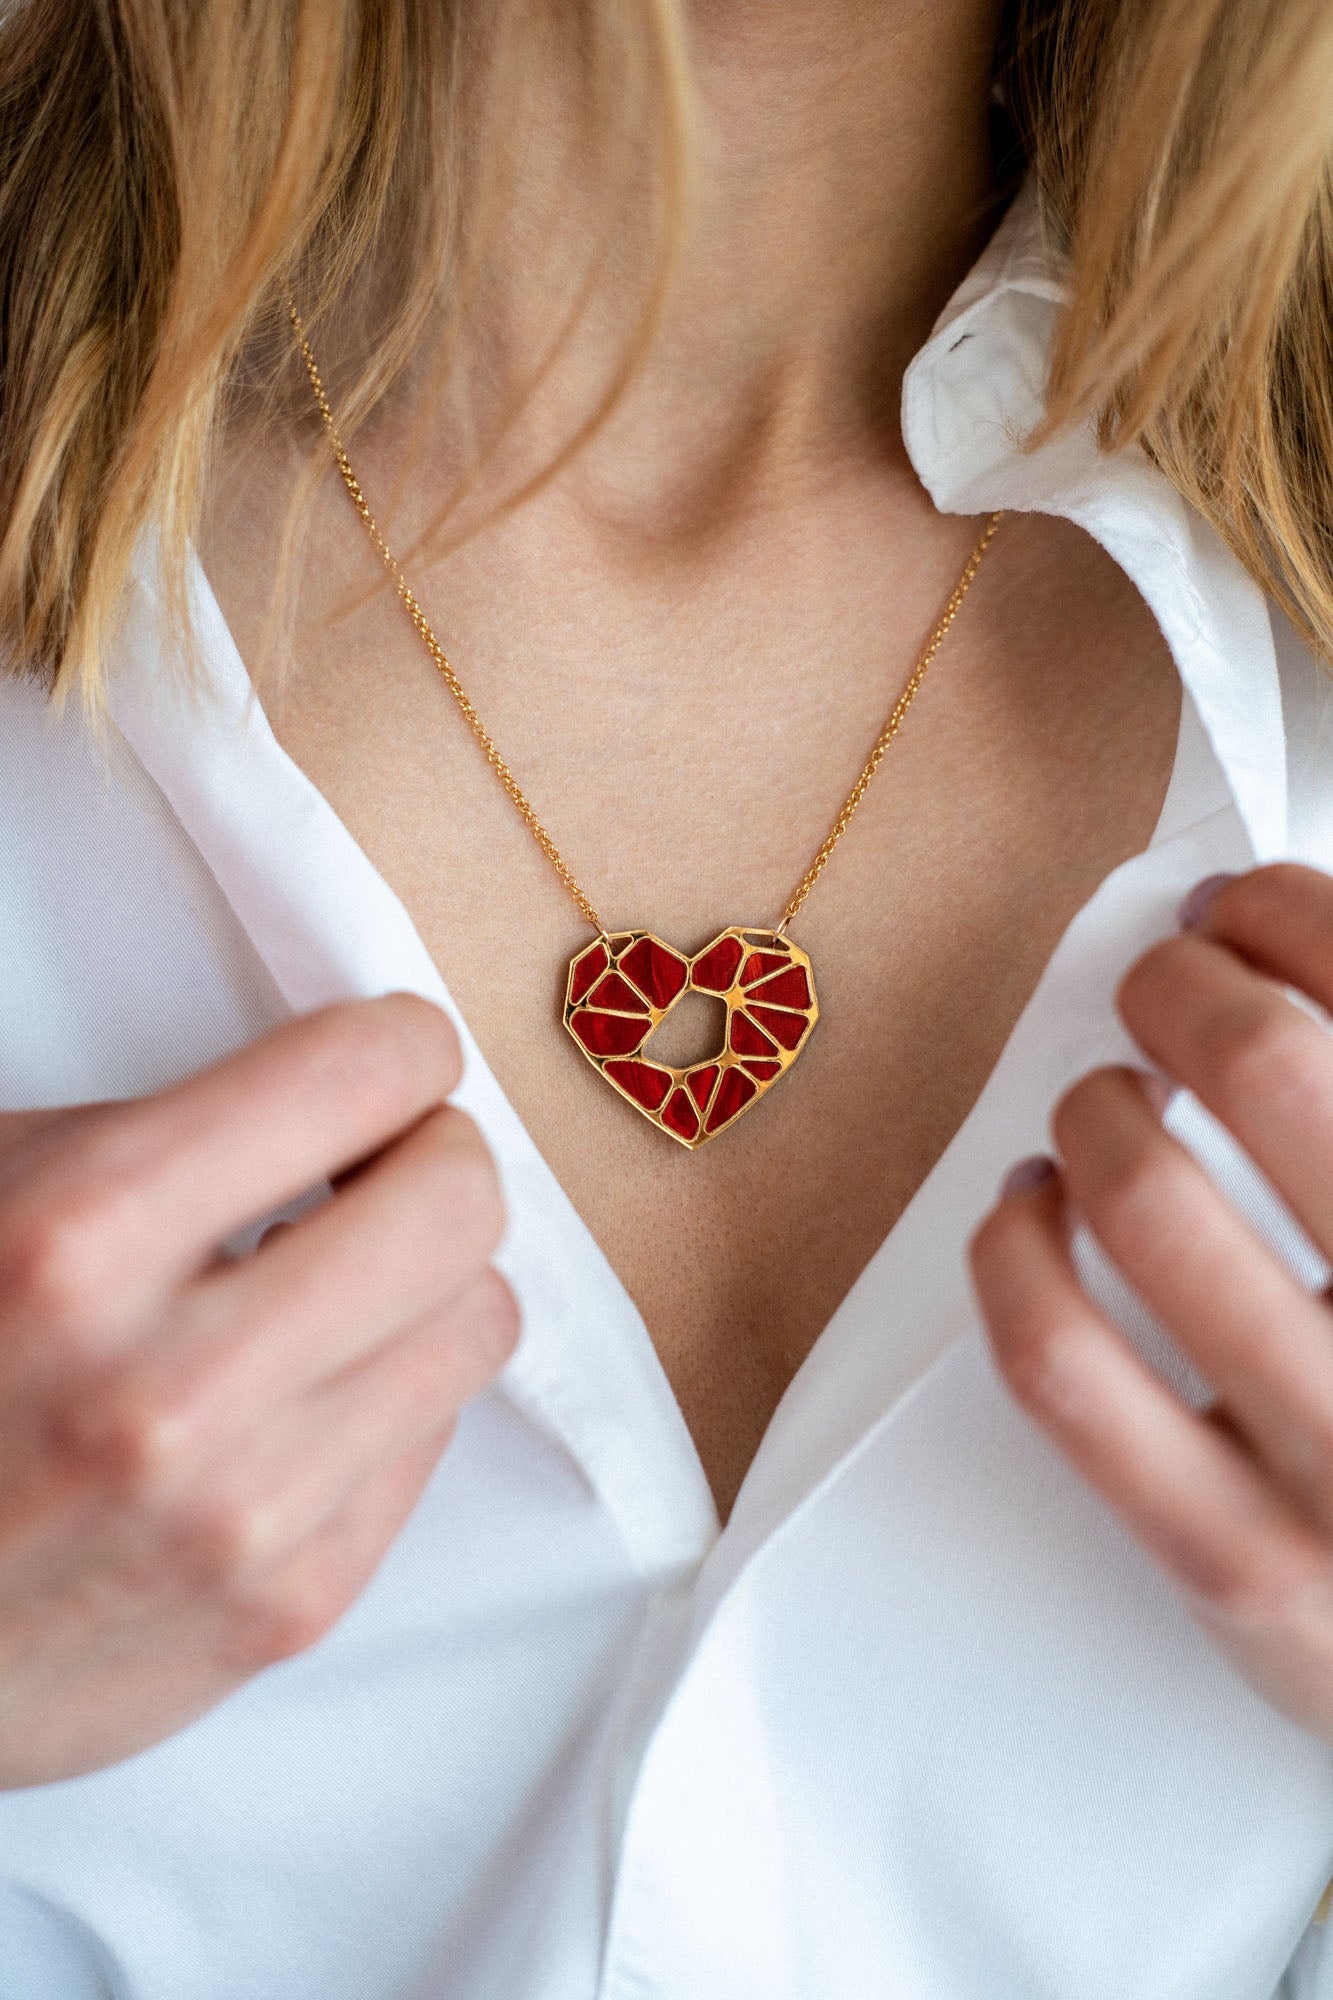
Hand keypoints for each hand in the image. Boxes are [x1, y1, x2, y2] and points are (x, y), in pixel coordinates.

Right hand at [0, 994, 516, 1786]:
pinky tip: (307, 1389)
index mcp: (78, 1240)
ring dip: (429, 1281)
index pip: (362, 1076)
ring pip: (477, 1322)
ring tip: (344, 1283)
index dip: (402, 1047)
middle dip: (435, 1158)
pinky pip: (432, 1440)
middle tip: (386, 1164)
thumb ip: (165, 1133)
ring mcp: (241, 1515)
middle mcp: (172, 1389)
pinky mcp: (287, 1609)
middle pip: (459, 1203)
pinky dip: (392, 1392)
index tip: (398, 1060)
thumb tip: (349, 1095)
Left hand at [970, 863, 1332, 1737]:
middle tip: (1167, 985)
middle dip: (1187, 987)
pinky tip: (1028, 1208)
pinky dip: (1014, 1255)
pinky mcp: (1244, 1568)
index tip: (1244, 908)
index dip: (1289, 910)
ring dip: (1098, 1109)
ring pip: (1151, 1207)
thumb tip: (1270, 941)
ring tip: (1106, 1101)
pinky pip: (1065, 1372)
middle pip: (1272, 1071)